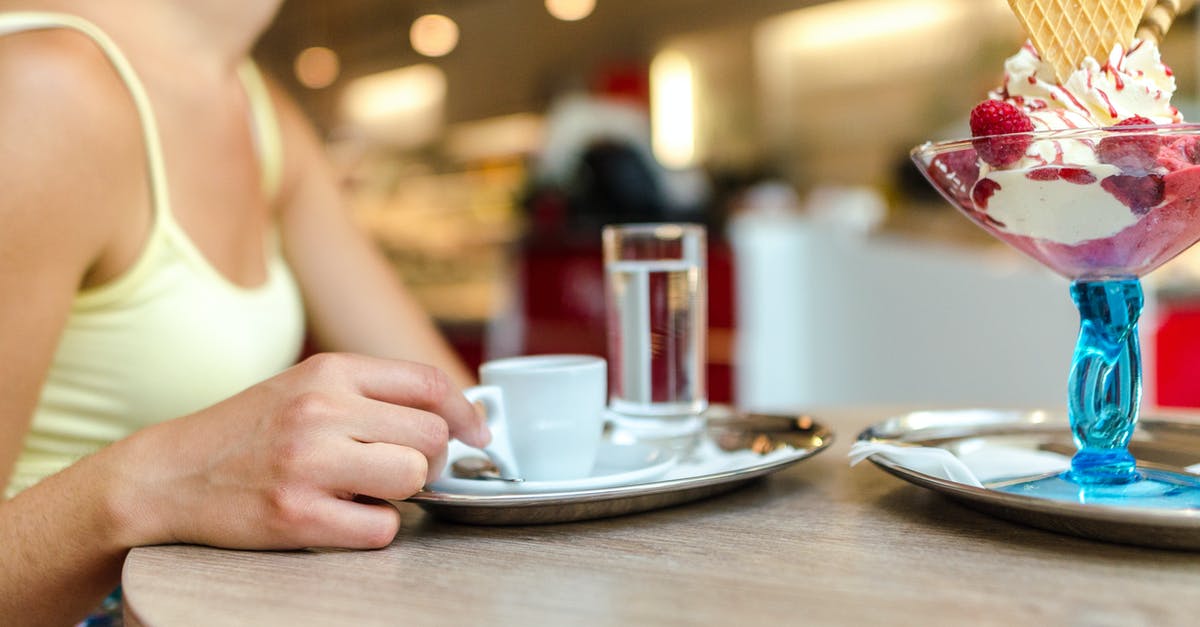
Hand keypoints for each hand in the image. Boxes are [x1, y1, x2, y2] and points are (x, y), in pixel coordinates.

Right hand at [113, 353, 488, 550]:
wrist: (168, 474)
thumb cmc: (247, 432)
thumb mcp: (306, 387)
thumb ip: (371, 393)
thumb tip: (450, 414)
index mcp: (329, 371)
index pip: (428, 382)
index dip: (466, 412)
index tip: (477, 433)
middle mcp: (321, 410)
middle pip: (431, 438)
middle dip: (427, 461)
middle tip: (397, 469)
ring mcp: (309, 463)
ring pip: (413, 479)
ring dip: (400, 493)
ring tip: (362, 489)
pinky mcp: (297, 516)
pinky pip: (381, 528)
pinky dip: (372, 529)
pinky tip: (340, 516)